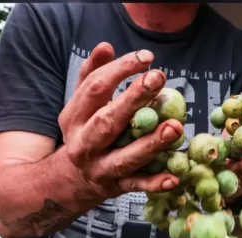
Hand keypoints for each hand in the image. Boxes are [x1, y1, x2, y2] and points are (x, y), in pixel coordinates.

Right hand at [58, 42, 182, 197]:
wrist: (66, 183)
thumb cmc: (83, 133)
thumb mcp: (80, 105)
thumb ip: (91, 75)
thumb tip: (106, 46)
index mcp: (75, 117)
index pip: (95, 88)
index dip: (120, 69)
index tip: (147, 58)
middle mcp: (85, 143)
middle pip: (109, 120)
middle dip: (133, 99)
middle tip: (158, 78)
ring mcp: (100, 167)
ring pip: (126, 156)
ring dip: (151, 144)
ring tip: (175, 128)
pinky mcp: (115, 187)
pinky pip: (136, 186)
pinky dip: (155, 183)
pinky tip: (174, 178)